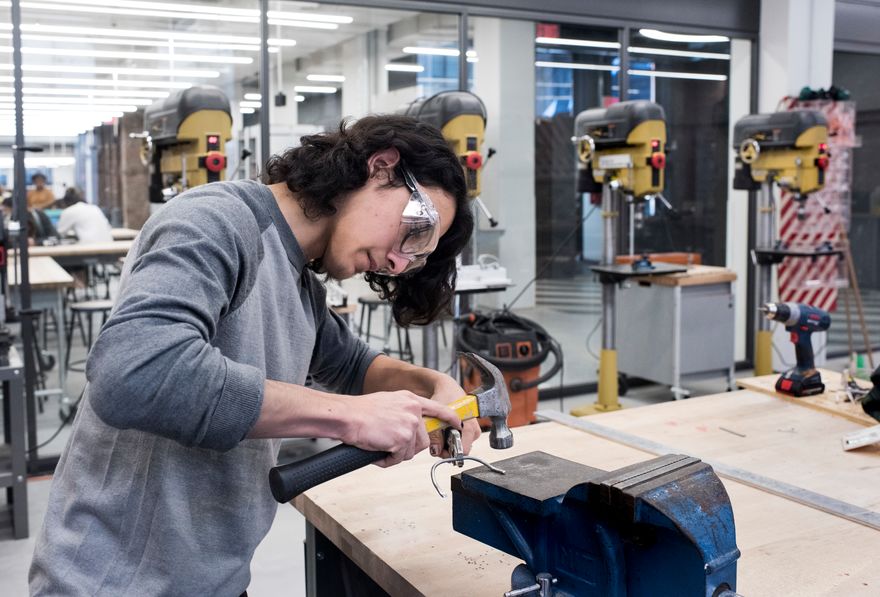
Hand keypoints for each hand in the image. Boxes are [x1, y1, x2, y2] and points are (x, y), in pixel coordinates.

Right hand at [344, 391, 461, 467]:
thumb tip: (409, 428)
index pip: (438, 408)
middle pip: (423, 440)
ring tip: (381, 448)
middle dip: (408, 447)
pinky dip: (387, 460)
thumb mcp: (388, 402)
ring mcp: (409, 425)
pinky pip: (399, 458)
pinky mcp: (402, 439)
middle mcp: (413, 410)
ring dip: (397, 454)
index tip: (457, 424)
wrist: (347, 416)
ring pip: (411, 451)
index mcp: (410, 399)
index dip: (450, 418)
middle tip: (391, 446)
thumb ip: (403, 411)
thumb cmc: (360, 411)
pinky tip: (377, 453)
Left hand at [428, 377, 481, 457]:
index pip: (463, 451)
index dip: (449, 453)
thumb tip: (437, 451)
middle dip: (447, 448)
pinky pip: (460, 441)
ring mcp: (473, 431)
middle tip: (436, 438)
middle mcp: (475, 430)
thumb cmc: (444, 398)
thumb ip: (435, 436)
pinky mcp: (469, 430)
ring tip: (439, 432)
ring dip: (448, 443)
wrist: (447, 388)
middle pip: (461, 450)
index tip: (439, 448)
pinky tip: (443, 430)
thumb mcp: (437, 416)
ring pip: (459, 446)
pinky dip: (450, 439)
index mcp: (470, 427)